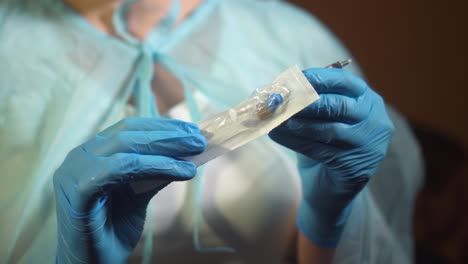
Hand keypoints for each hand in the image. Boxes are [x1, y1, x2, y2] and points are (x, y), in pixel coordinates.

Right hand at [53, 117, 205, 262]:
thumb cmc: (112, 229)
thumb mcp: (139, 194)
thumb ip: (155, 171)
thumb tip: (187, 152)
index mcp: (91, 154)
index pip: (129, 128)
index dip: (162, 126)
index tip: (192, 129)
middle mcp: (79, 157)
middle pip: (129, 132)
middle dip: (169, 133)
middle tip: (200, 139)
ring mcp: (74, 172)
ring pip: (126, 147)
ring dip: (167, 147)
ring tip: (196, 151)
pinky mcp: (78, 192)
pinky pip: (121, 169)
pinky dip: (156, 166)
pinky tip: (181, 172)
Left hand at [269, 68, 393, 246]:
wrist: (327, 190)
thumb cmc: (322, 147)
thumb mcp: (317, 119)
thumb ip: (305, 103)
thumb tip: (276, 90)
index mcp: (369, 102)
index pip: (347, 82)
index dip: (320, 78)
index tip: (295, 77)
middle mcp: (375, 122)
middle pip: (339, 106)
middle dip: (306, 101)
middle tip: (281, 100)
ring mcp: (370, 146)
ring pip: (329, 130)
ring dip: (298, 123)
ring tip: (276, 119)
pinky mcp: (357, 168)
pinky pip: (322, 151)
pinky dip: (296, 141)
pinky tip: (277, 135)